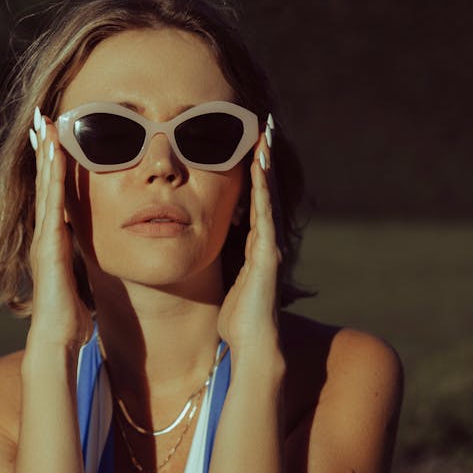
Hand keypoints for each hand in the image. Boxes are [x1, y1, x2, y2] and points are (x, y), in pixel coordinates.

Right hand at [27, 108, 92, 351]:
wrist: (57, 339)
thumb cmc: (71, 318)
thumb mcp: (81, 283)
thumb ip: (84, 268)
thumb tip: (98, 263)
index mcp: (54, 242)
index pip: (53, 196)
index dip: (52, 168)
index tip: (55, 141)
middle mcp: (45, 235)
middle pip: (44, 183)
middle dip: (44, 151)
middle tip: (44, 118)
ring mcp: (45, 238)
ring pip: (45, 186)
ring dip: (46, 154)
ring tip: (46, 124)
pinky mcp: (49, 244)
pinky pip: (53, 203)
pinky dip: (53, 177)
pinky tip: (57, 154)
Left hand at [217, 120, 281, 363]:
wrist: (253, 345)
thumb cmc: (237, 321)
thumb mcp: (225, 284)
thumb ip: (221, 268)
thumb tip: (202, 259)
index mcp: (254, 248)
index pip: (254, 202)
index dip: (254, 174)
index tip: (250, 146)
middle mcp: (266, 243)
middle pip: (265, 192)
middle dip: (265, 160)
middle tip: (263, 127)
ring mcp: (270, 247)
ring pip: (268, 197)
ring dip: (266, 166)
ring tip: (263, 136)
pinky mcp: (268, 256)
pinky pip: (264, 215)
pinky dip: (263, 190)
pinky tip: (259, 168)